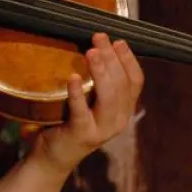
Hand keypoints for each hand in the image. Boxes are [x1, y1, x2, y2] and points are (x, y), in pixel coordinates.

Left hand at [31, 33, 143, 175]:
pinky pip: (82, 112)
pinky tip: (72, 77)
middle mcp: (118, 120)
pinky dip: (77, 94)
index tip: (118, 40)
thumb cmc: (72, 120)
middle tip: (99, 37)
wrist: (56, 154)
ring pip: (108, 97)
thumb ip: (99, 80)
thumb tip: (95, 45)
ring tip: (90, 52)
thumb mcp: (91, 99)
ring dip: (100, 72)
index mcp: (124, 109)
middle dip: (111, 58)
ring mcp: (102, 129)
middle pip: (121, 84)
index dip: (129, 59)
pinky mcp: (82, 134)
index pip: (136, 81)